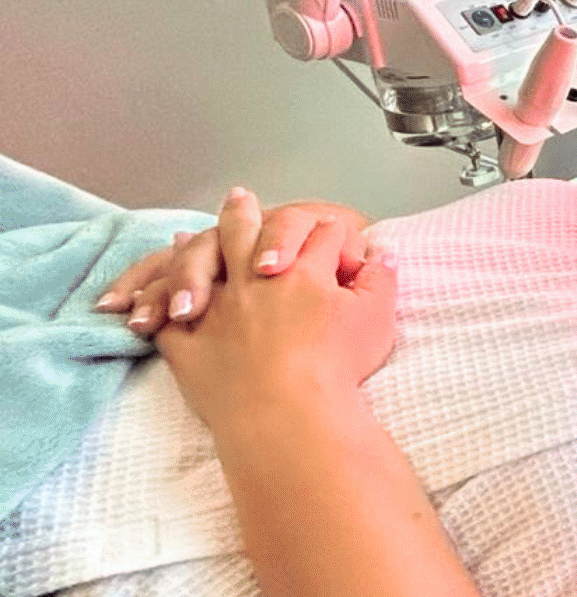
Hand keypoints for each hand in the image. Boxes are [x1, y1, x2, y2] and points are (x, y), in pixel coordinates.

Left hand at [154, 188, 399, 434]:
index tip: (335, 239)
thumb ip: (380, 281)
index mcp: (305, 271)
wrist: (288, 415)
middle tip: (239, 197)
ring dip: (198, 247)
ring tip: (189, 235)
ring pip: (204, 264)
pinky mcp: (189, 346)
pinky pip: (168, 318)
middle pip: (250, 232)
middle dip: (247, 213)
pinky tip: (157, 296)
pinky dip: (161, 303)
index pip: (320, 234)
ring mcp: (218, 310)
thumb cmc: (336, 368)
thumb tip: (382, 255)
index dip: (330, 233)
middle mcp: (256, 281)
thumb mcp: (377, 319)